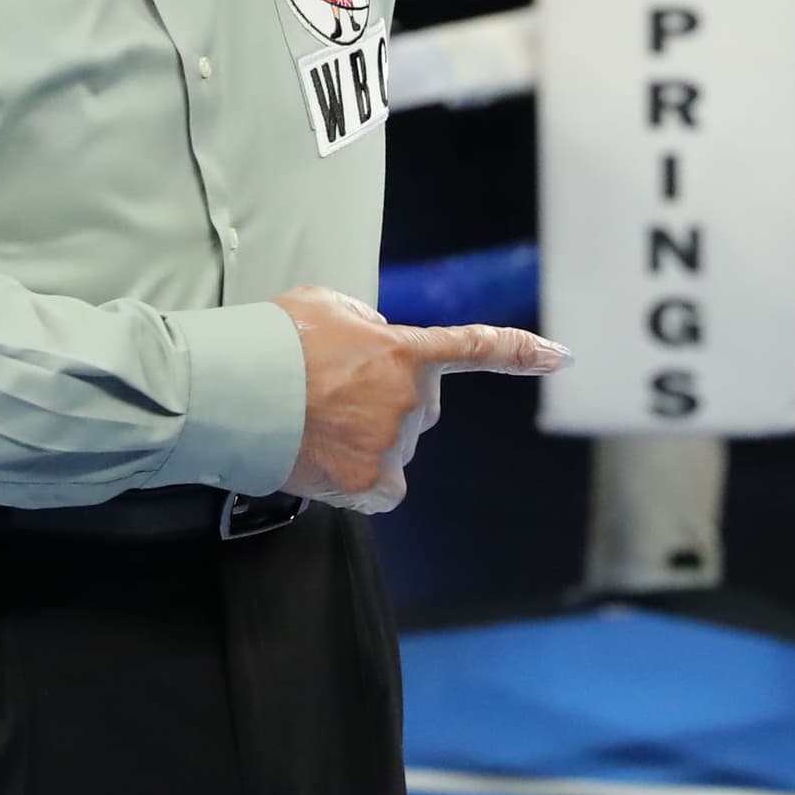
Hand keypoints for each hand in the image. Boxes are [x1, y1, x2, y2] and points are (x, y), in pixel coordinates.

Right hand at [273, 285, 565, 513]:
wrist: (233, 392)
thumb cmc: (274, 342)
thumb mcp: (328, 305)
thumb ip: (369, 325)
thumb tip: (379, 348)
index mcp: (407, 352)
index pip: (478, 348)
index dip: (523, 352)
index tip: (561, 357)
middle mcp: (411, 402)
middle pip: (422, 407)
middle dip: (390, 400)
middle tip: (334, 390)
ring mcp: (392, 447)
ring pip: (396, 446)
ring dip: (367, 436)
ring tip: (316, 421)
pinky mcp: (369, 485)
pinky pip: (382, 488)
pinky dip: (361, 480)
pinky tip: (329, 461)